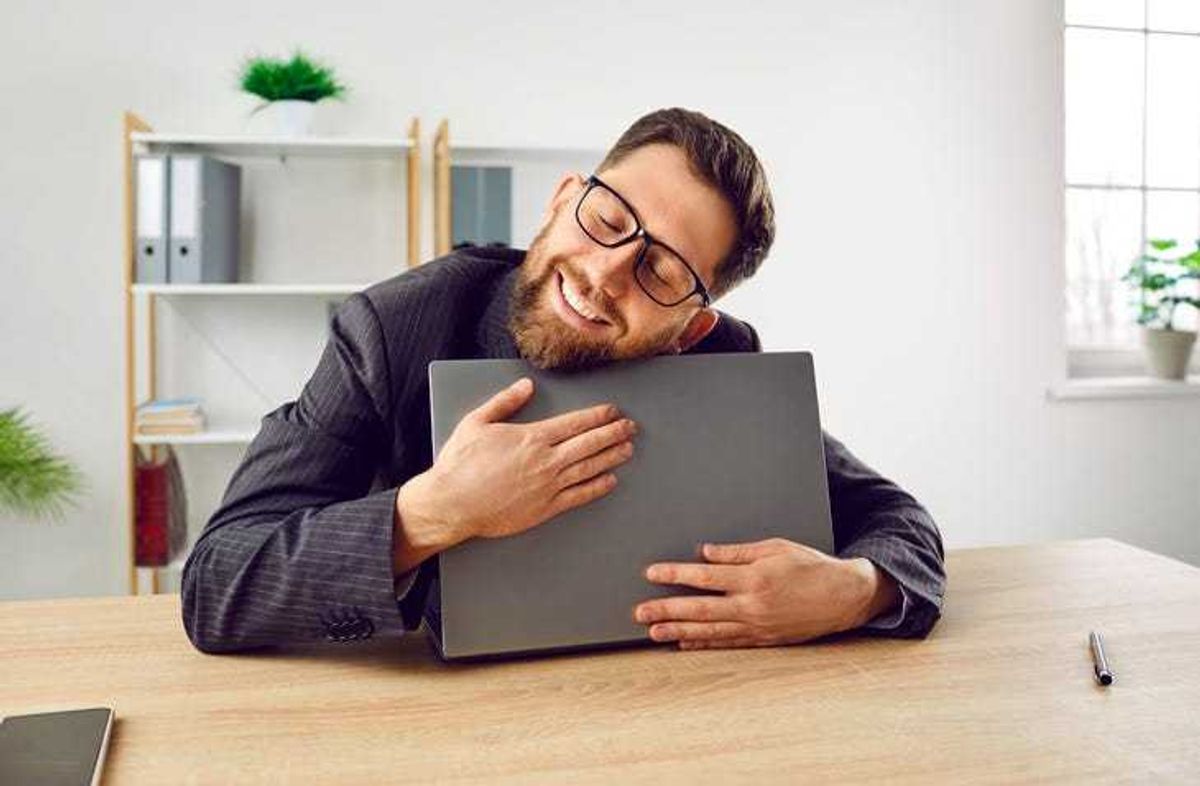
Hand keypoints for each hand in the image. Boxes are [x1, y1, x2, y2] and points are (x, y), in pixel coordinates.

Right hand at [393, 377, 637, 569]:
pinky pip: (578, 496)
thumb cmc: (460, 464)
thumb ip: (504, 402)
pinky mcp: (544, 508)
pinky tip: (610, 481)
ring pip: (589, 468)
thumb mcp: (477, 422)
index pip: (575, 423)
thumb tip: (526, 386)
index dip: (598, 416)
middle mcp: (545, 461)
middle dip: (613, 433)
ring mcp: (547, 486)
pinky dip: (597, 487)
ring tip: (628, 449)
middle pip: (589, 443)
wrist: (452, 504)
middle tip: (630, 427)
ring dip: (611, 457)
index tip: (612, 411)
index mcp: (531, 437)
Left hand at [633, 537, 898, 648]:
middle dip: (667, 609)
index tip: (651, 573)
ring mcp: (757, 626)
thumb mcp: (776, 547)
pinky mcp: (763, 639)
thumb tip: (705, 552)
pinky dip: (704, 643)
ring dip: (679, 631)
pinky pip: (728, 643)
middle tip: (639, 611)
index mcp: (754, 577)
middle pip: (700, 608)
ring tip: (653, 631)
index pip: (705, 576)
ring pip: (710, 630)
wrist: (844, 597)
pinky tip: (684, 643)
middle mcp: (752, 605)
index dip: (675, 574)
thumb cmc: (811, 566)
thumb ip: (737, 552)